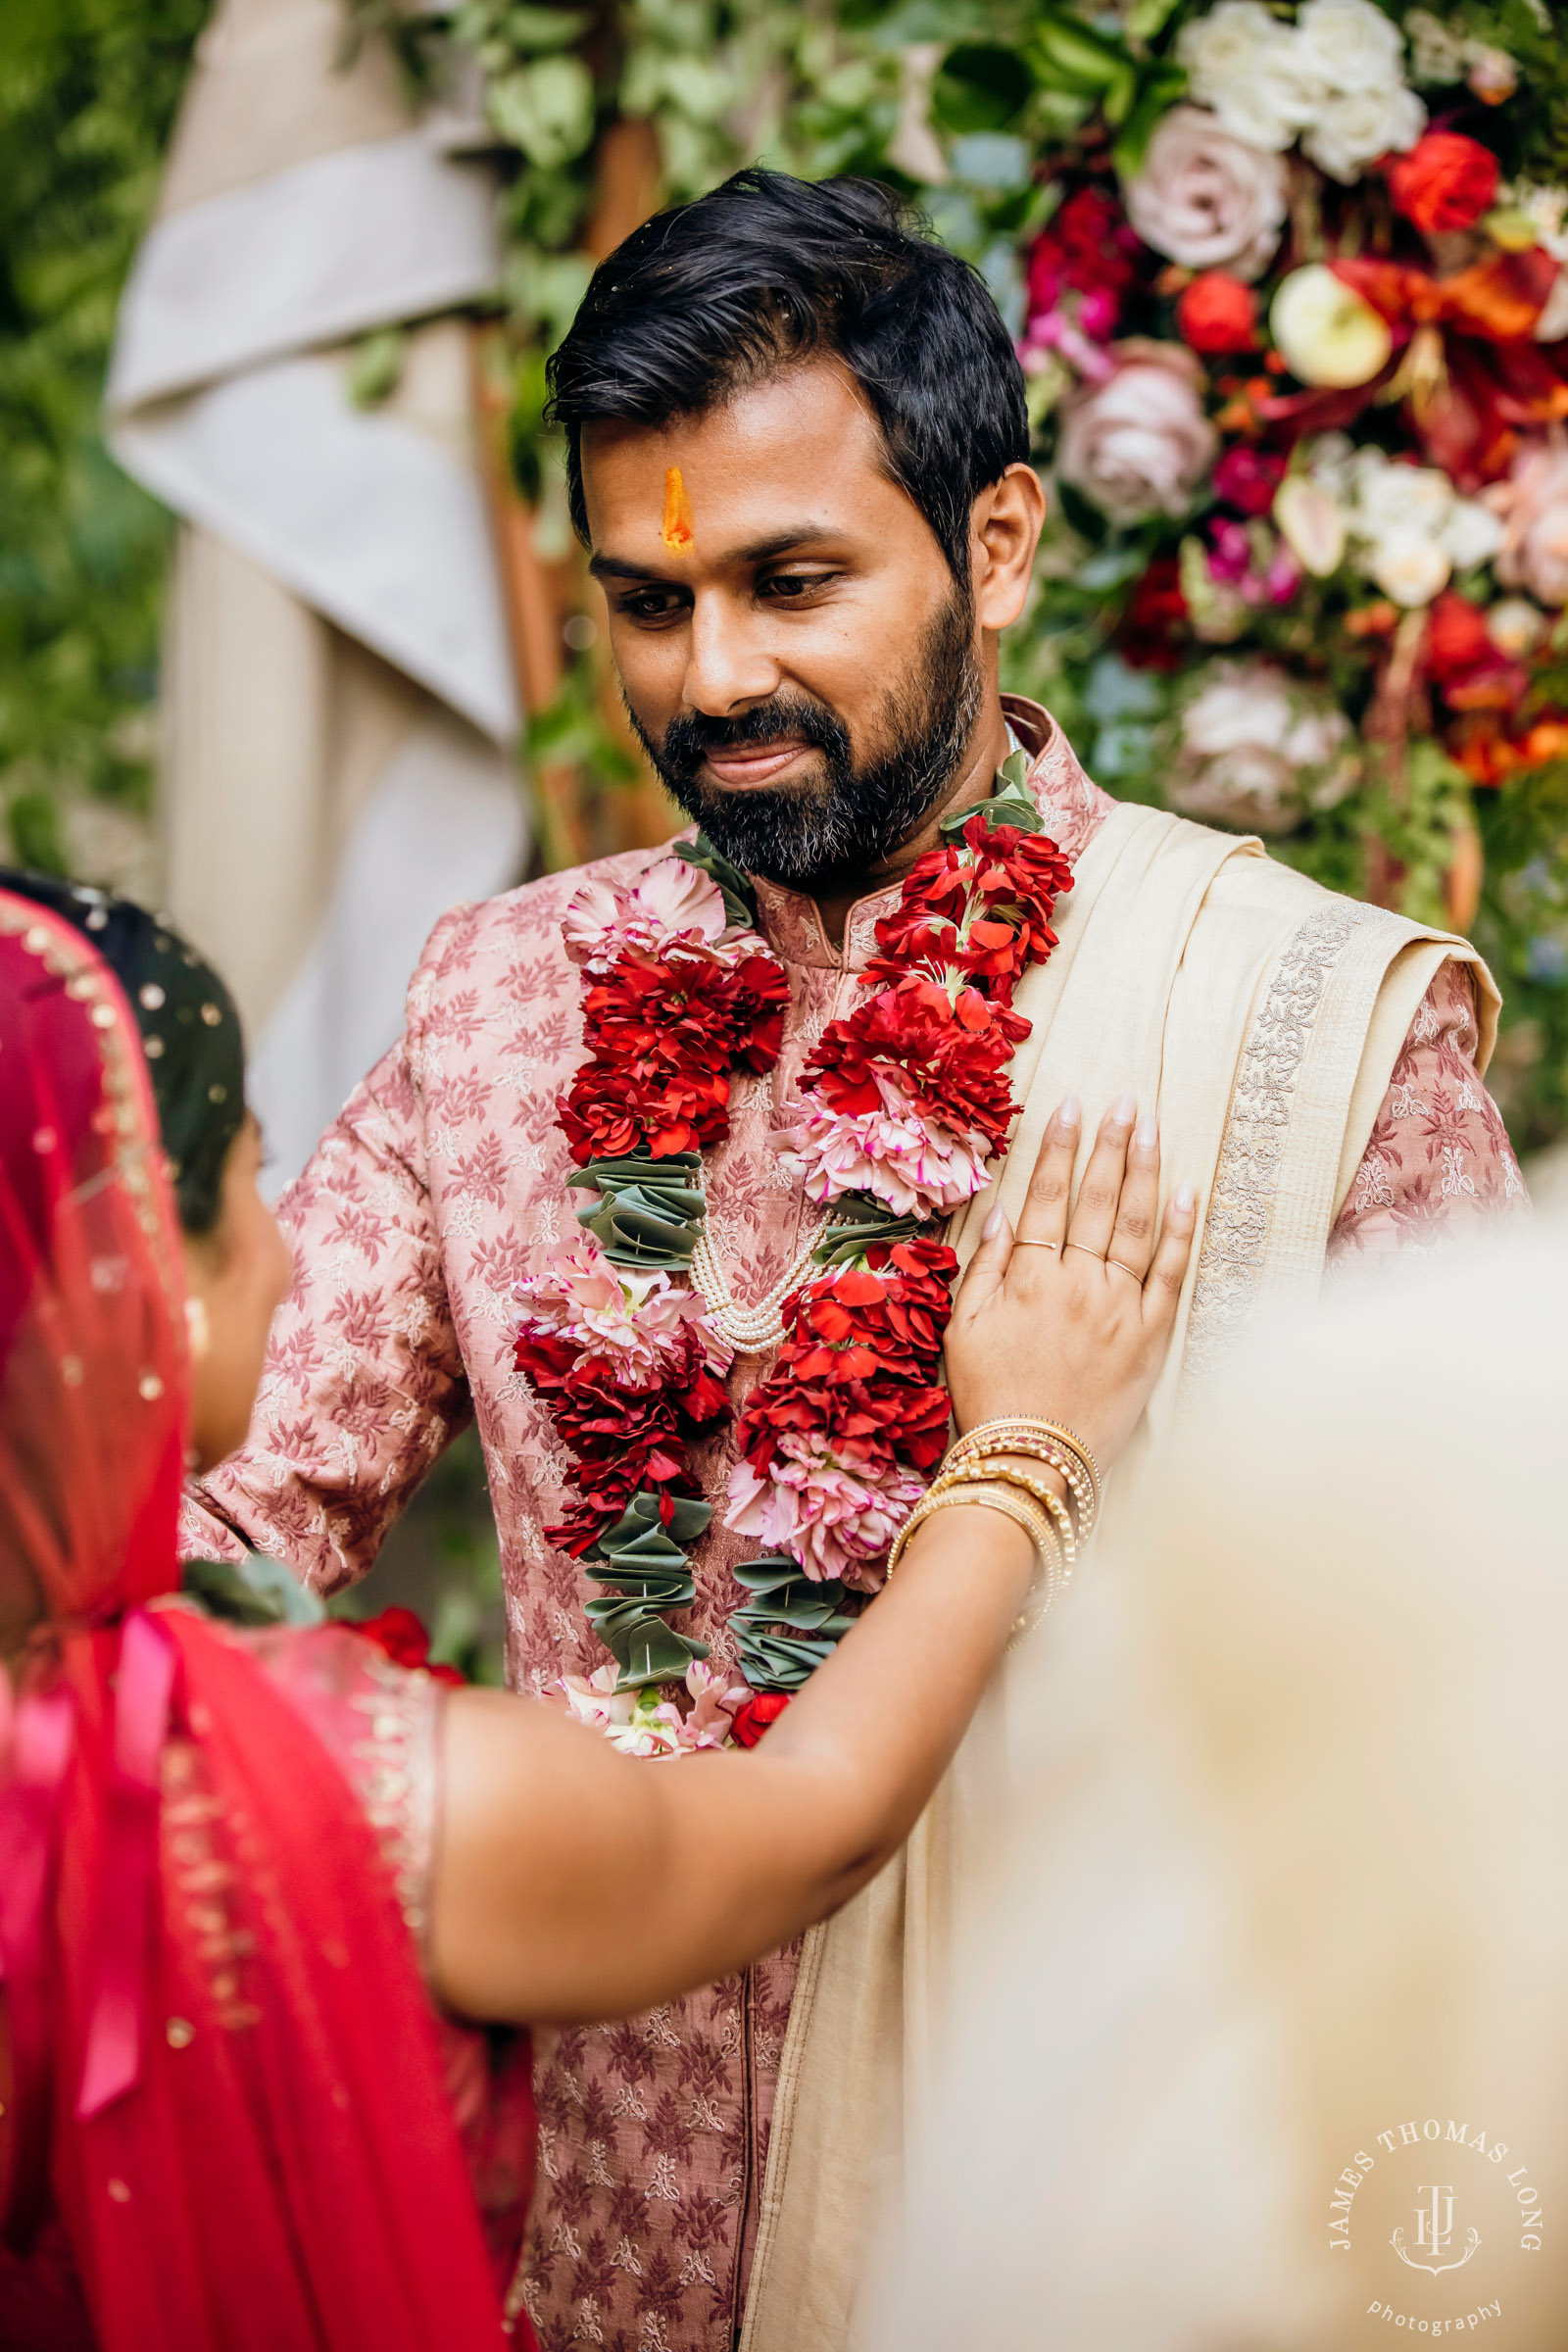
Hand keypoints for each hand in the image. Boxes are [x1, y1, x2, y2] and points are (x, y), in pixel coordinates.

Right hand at [943, 1093, 1196, 1471]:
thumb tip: (1005, 1213)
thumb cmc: (990, 1397)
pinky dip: (1178, 1231)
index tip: (1072, 1108)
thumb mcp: (964, 1328)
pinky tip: (1185, 1193)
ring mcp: (1120, 1308)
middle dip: (1112, 1144)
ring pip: (1137, 1225)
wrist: (1034, 1462)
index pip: (1049, 1196)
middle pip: (1099, 1199)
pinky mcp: (1152, 1337)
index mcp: (1030, 1277)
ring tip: (1152, 1129)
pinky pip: (1170, 1273)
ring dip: (1145, 1171)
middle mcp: (1079, 1283)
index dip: (1061, 1149)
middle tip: (1125, 1102)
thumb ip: (986, 1267)